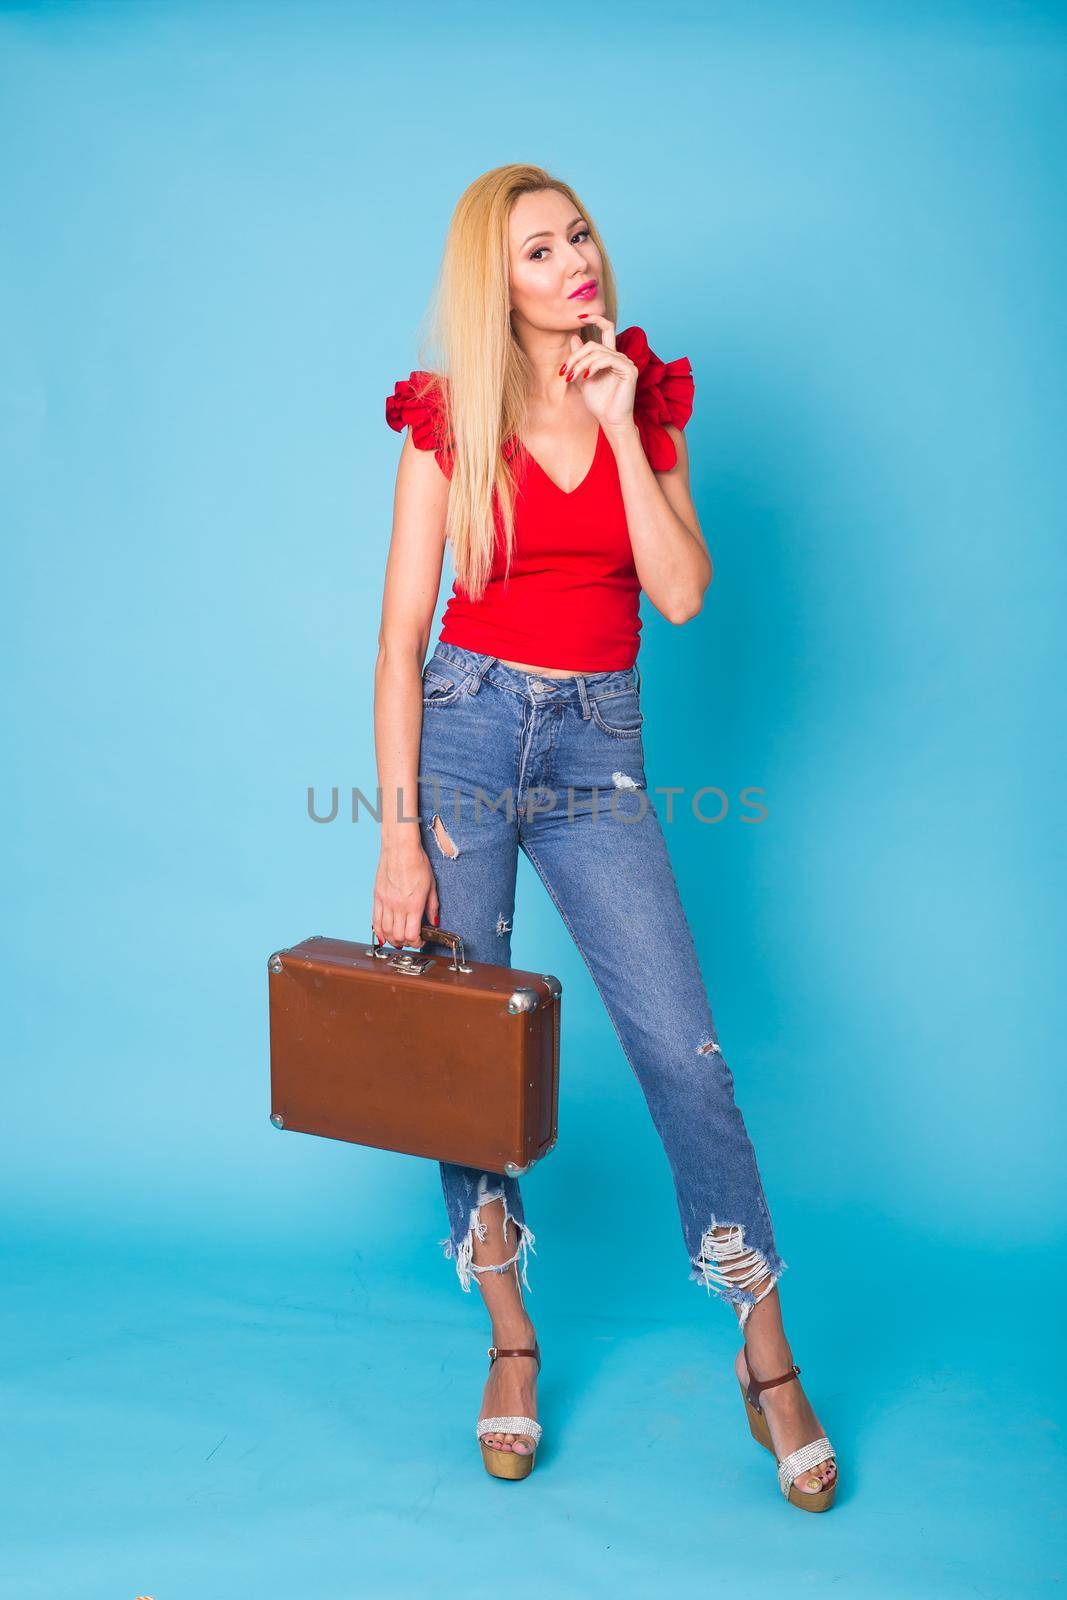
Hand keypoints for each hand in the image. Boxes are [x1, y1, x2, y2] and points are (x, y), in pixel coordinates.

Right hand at [373, 840, 438, 948]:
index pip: (412, 935)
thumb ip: (432, 907)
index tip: (421, 940)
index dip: (417, 942)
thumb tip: (434, 921)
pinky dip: (379, 931)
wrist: (401, 848)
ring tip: (398, 939)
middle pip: (398, 936)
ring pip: (385, 931)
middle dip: (406, 943)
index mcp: (414, 905)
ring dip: (392, 939)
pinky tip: (383, 935)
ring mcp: (386, 902)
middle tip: (411, 940)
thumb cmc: (417, 863)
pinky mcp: (377, 896)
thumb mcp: (431, 886)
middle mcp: (398, 906)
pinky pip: (375, 920)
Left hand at [561, 314, 636, 432]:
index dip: (595, 319)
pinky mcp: (629, 370)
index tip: (579, 316)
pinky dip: (594, 366)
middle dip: (575, 357)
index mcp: (610, 356)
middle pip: (594, 344)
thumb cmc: (598, 403)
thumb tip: (574, 336)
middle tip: (565, 371)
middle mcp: (619, 356)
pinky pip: (608, 359)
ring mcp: (625, 362)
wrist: (609, 420)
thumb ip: (579, 359)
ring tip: (572, 378)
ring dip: (580, 364)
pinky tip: (587, 377)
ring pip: (597, 352)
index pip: (606, 329)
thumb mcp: (582, 378)